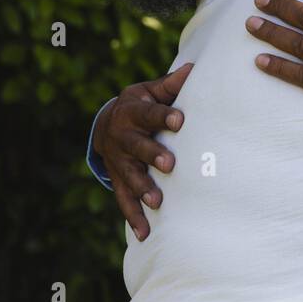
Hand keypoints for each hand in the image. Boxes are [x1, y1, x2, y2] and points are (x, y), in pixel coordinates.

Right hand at [92, 63, 191, 240]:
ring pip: (130, 176)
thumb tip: (195, 68)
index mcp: (133, 111)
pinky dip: (133, 217)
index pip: (149, 113)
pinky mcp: (117, 180)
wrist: (107, 123)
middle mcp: (122, 137)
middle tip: (169, 164)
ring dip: (142, 189)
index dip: (164, 116)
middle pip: (137, 146)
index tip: (181, 120)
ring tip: (157, 202)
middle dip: (152, 155)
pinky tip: (145, 233)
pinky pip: (123, 200)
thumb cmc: (141, 104)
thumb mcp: (151, 91)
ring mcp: (118, 161)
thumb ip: (171, 84)